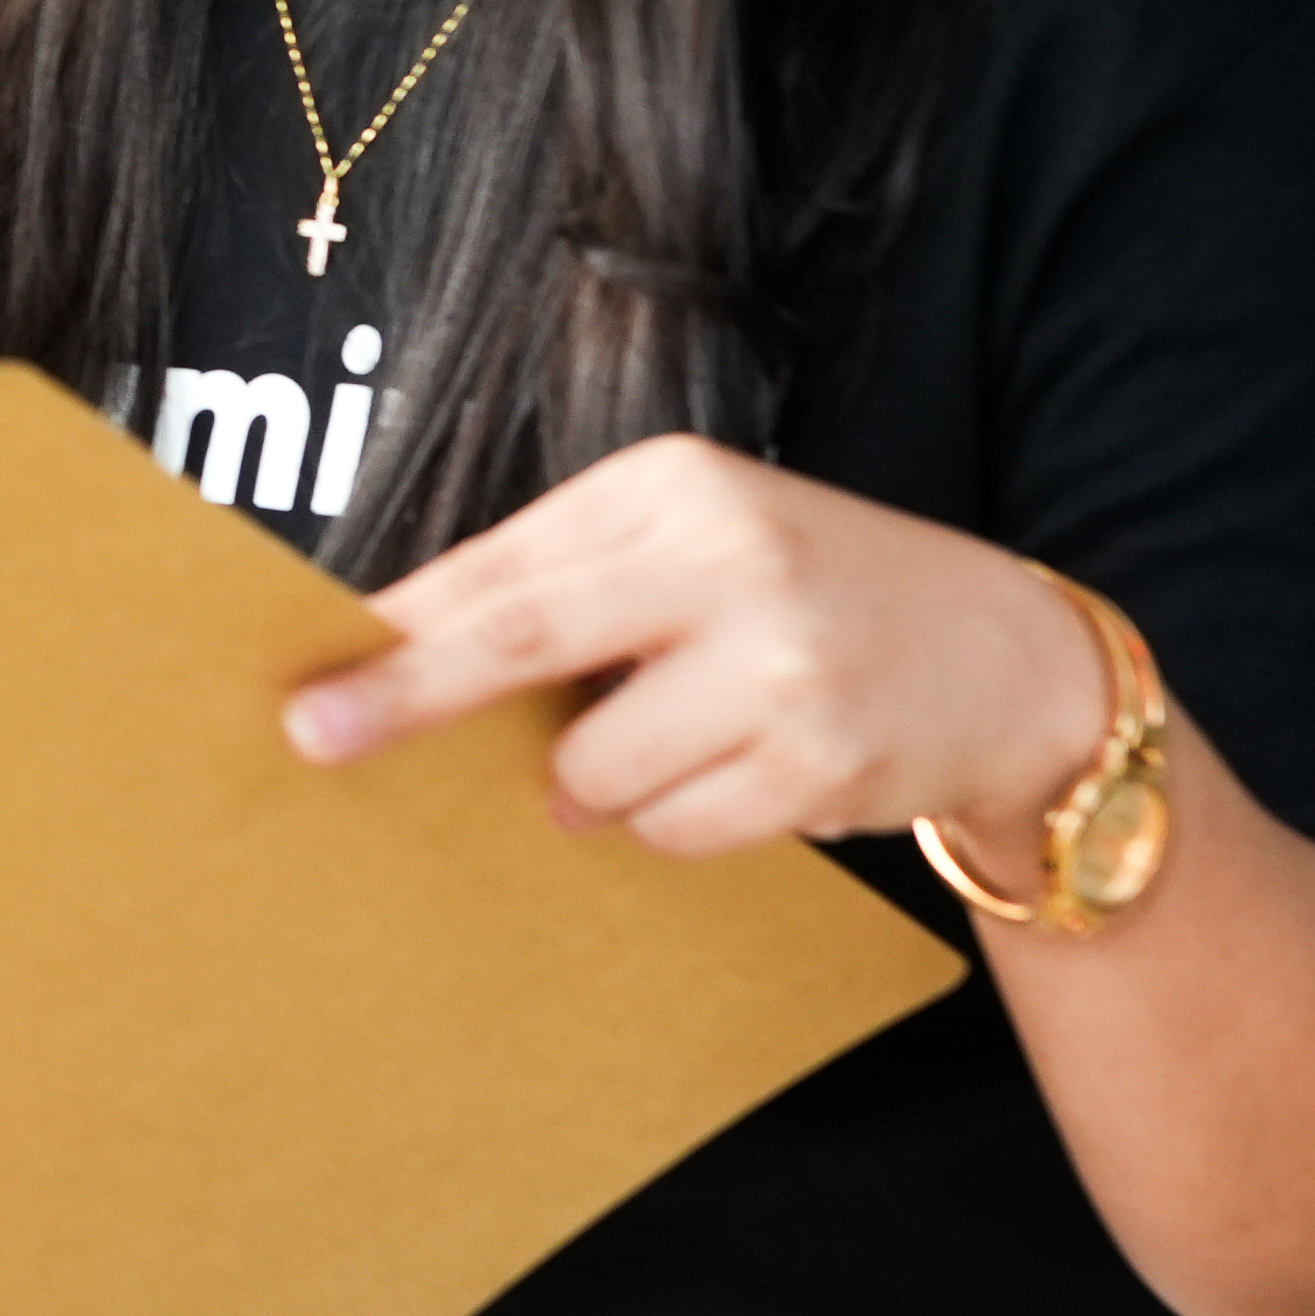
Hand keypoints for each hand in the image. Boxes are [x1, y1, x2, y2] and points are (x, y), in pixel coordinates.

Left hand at [279, 435, 1115, 861]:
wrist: (1011, 657)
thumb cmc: (810, 597)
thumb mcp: (696, 547)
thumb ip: (568, 587)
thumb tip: (396, 656)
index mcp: (672, 485)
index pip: (499, 564)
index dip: (394, 629)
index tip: (303, 673)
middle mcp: (726, 555)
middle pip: (519, 639)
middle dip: (407, 697)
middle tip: (317, 739)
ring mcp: (779, 660)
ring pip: (594, 768)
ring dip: (593, 789)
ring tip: (670, 747)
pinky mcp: (820, 758)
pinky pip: (675, 830)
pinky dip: (675, 825)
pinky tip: (742, 778)